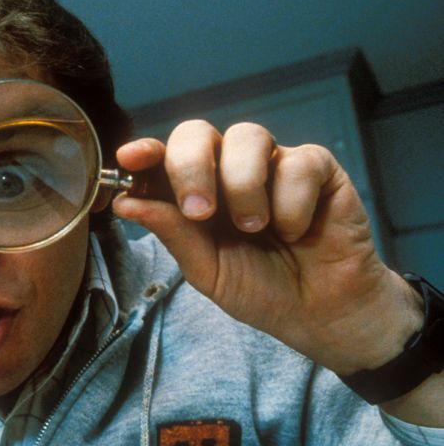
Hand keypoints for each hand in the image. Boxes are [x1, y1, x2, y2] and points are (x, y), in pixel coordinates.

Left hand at [112, 120, 422, 377]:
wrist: (320, 312)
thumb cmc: (260, 288)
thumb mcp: (207, 269)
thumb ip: (171, 233)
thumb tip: (125, 202)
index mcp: (192, 190)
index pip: (161, 157)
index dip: (144, 152)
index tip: (130, 158)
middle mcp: (227, 168)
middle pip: (197, 133)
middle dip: (191, 166)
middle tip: (200, 212)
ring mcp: (272, 163)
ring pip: (248, 136)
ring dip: (244, 186)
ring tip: (254, 229)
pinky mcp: (317, 167)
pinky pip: (297, 162)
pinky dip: (292, 203)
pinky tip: (296, 232)